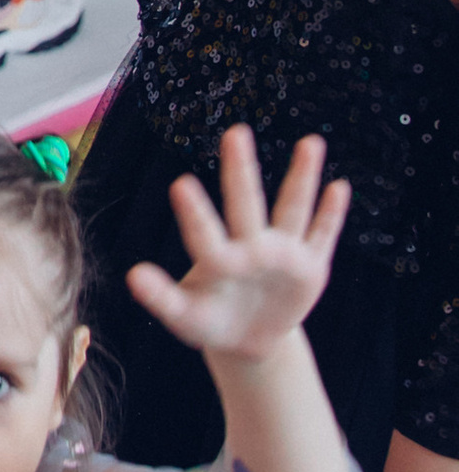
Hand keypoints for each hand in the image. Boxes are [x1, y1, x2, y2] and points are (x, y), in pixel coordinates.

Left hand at [130, 126, 348, 363]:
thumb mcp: (184, 317)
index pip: (205, 233)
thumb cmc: (209, 323)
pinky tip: (339, 187)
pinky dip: (332, 214)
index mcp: (218, 259)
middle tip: (235, 132)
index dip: (195, 212)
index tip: (181, 184)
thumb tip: (132, 274)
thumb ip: (161, 298)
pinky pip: (322, 237)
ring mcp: (282, 254)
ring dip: (303, 177)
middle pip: (246, 204)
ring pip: (293, 208)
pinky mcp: (310, 268)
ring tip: (311, 142)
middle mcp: (250, 246)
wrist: (247, 339)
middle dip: (241, 171)